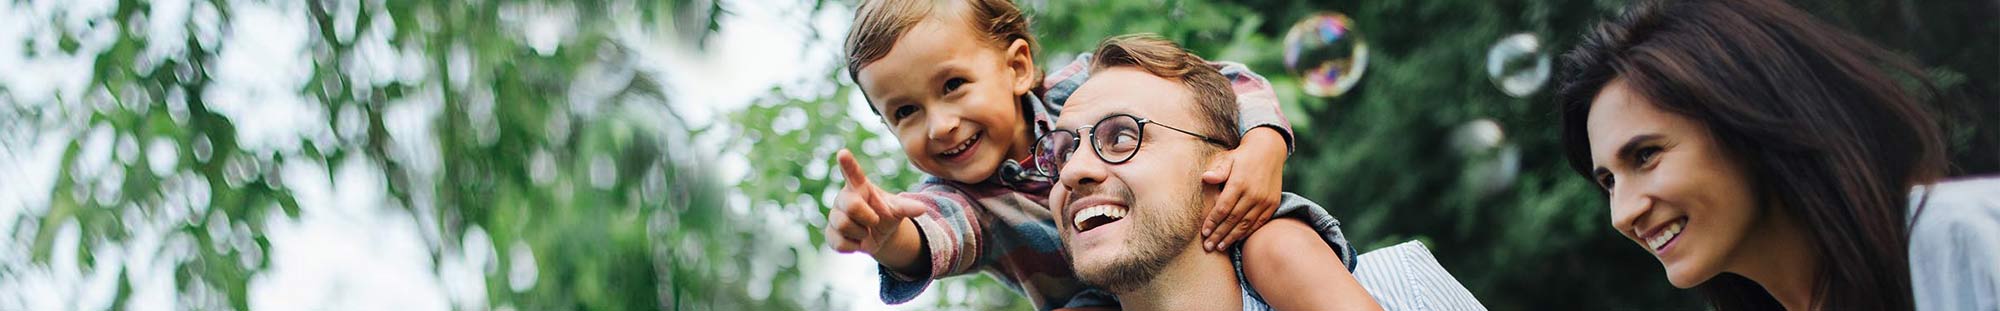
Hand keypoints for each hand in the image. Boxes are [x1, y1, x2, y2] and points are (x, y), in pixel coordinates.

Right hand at [826, 149, 928, 263]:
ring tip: (866, 231)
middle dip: (867, 217)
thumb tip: (922, 209)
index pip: (853, 173)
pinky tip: (858, 242)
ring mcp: (834, 215)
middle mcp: (844, 197)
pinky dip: (854, 246)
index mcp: (860, 186)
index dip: (847, 163)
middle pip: (851, 206)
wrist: (878, 236)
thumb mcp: (897, 209)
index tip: (843, 153)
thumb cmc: (886, 214)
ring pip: (843, 225)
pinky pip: (839, 243)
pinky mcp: (830, 233)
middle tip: (875, 220)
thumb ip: (907, 207)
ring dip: (862, 233)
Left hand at [1199, 130, 1287, 251]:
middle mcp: (1253, 194)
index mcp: (1239, 183)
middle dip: (1219, 235)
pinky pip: (1258, 223)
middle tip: (1208, 247)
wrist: (1269, 150)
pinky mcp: (1273, 204)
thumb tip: (1206, 178)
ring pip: (1246, 225)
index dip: (1213, 222)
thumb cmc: (1243, 156)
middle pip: (1233, 220)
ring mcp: (1264, 200)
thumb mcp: (1229, 158)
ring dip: (1232, 238)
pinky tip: (1237, 239)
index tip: (1204, 233)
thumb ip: (1219, 170)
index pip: (1223, 208)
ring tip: (1220, 247)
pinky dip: (1247, 233)